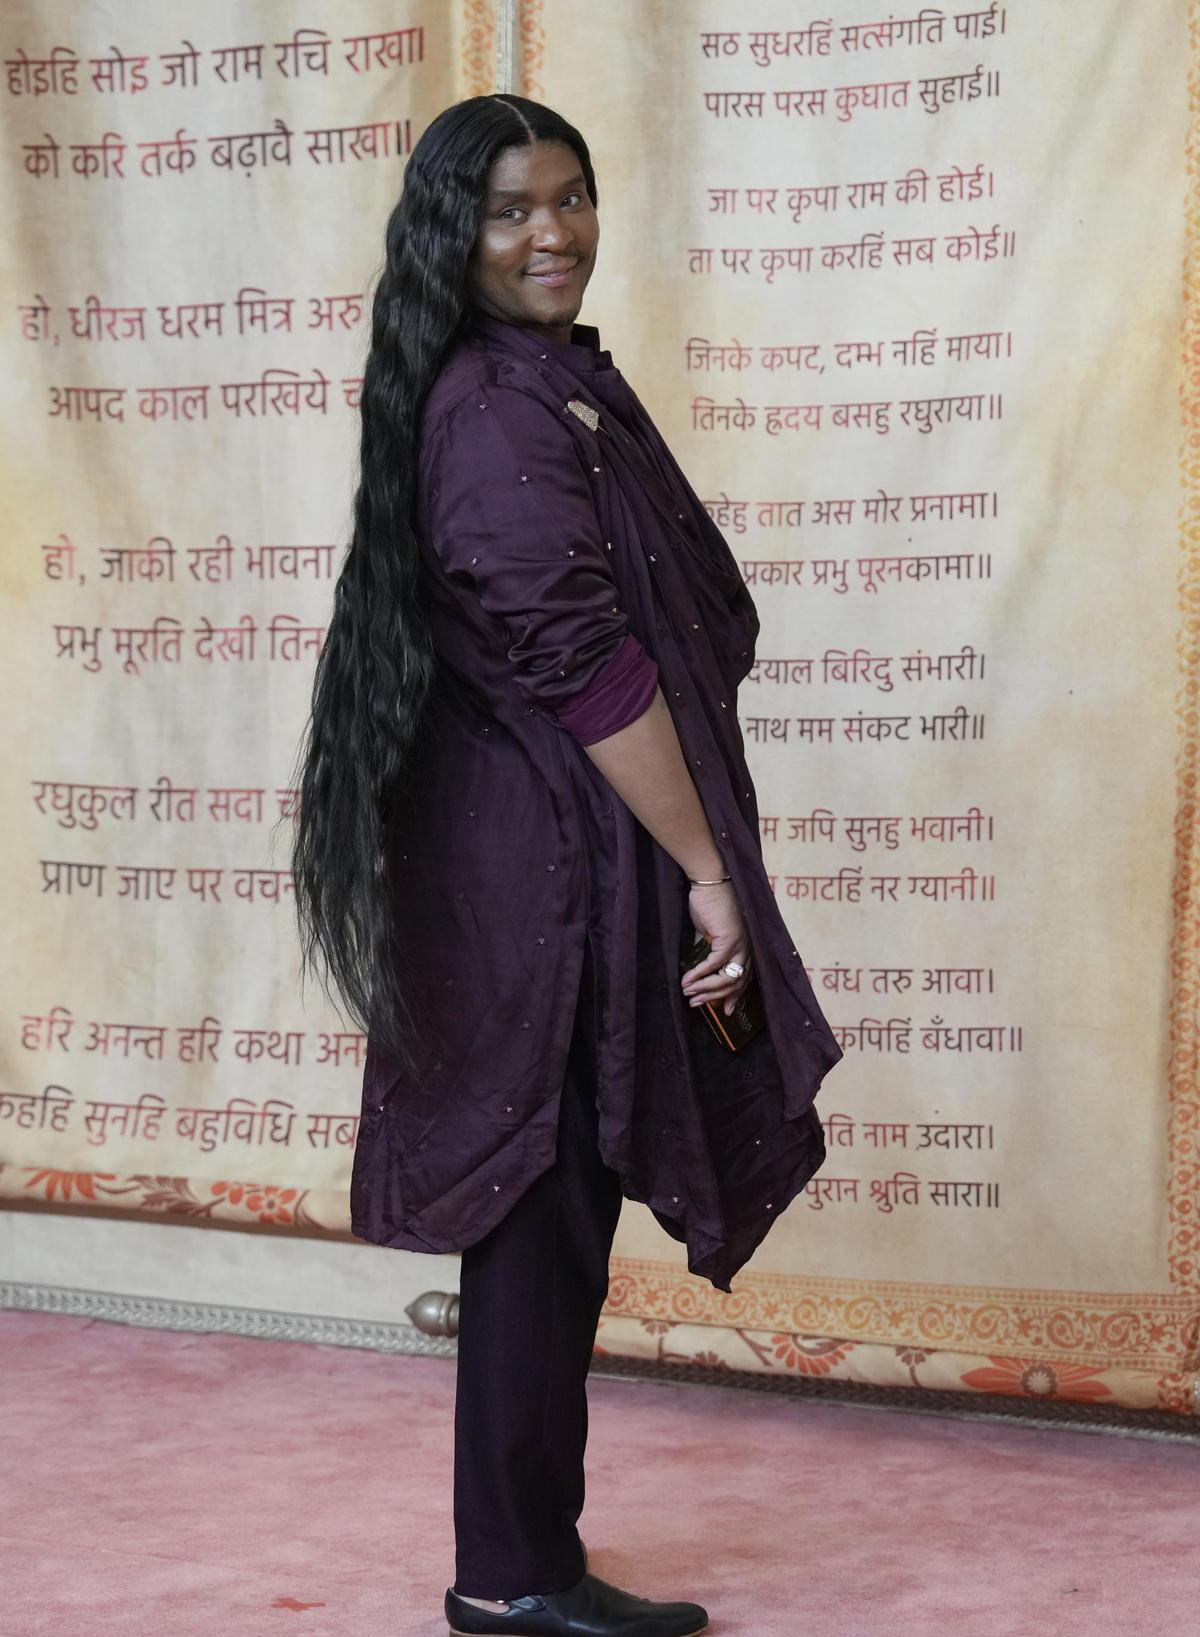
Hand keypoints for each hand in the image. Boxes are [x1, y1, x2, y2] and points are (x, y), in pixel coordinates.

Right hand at [680, 880, 752, 1015]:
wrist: (711, 884)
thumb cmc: (710, 907)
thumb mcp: (710, 936)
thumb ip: (709, 954)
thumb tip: (700, 975)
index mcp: (745, 949)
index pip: (744, 980)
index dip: (735, 998)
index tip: (726, 1012)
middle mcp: (747, 950)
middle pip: (735, 984)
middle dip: (714, 997)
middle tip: (695, 1003)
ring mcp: (740, 945)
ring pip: (726, 978)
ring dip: (705, 989)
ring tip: (688, 993)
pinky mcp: (729, 939)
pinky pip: (714, 964)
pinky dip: (699, 975)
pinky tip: (687, 980)